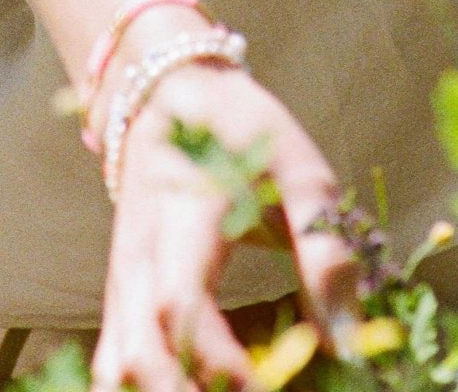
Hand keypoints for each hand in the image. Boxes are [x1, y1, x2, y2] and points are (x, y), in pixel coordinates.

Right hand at [92, 61, 358, 391]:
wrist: (169, 95)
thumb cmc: (243, 132)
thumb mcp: (299, 169)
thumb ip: (324, 249)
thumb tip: (348, 339)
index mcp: (183, 219)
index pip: (181, 303)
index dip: (221, 359)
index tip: (271, 383)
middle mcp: (140, 259)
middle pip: (137, 355)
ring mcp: (122, 283)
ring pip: (114, 368)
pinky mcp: (118, 299)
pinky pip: (110, 364)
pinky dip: (138, 391)